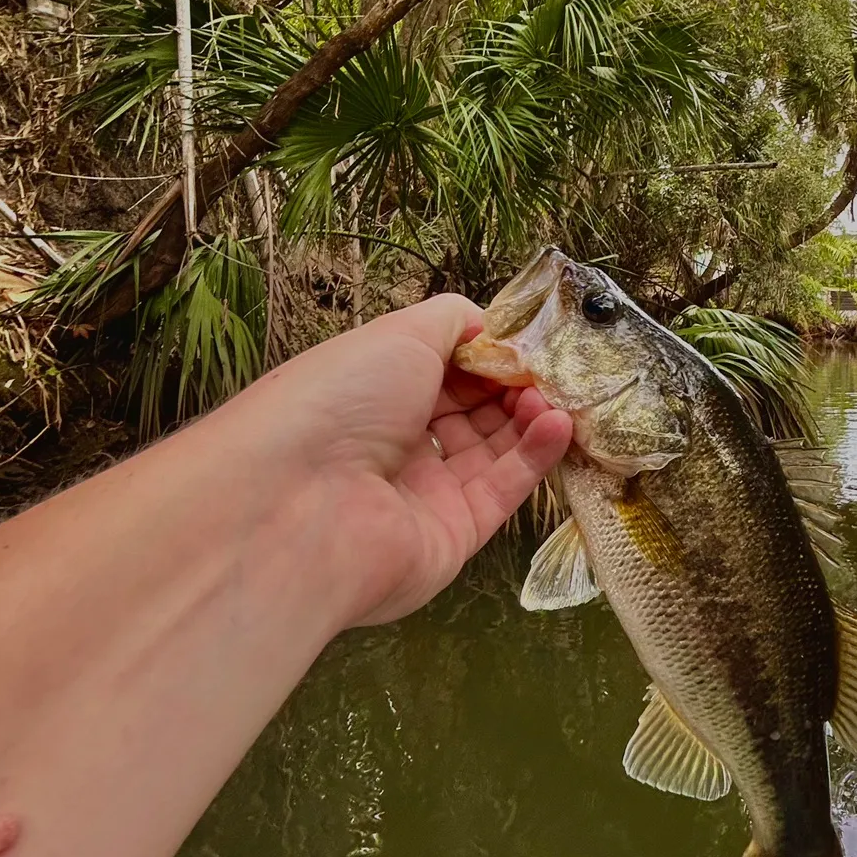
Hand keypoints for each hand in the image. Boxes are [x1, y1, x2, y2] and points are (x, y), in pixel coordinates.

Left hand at [228, 293, 572, 627]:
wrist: (299, 507)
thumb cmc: (341, 401)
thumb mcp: (399, 333)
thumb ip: (453, 320)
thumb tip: (489, 324)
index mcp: (374, 394)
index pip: (444, 370)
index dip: (486, 353)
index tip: (525, 341)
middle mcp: (396, 444)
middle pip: (472, 410)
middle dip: (515, 386)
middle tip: (551, 370)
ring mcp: (425, 493)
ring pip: (494, 449)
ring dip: (530, 417)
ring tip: (555, 396)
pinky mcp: (454, 536)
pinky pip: (503, 490)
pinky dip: (535, 455)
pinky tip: (557, 424)